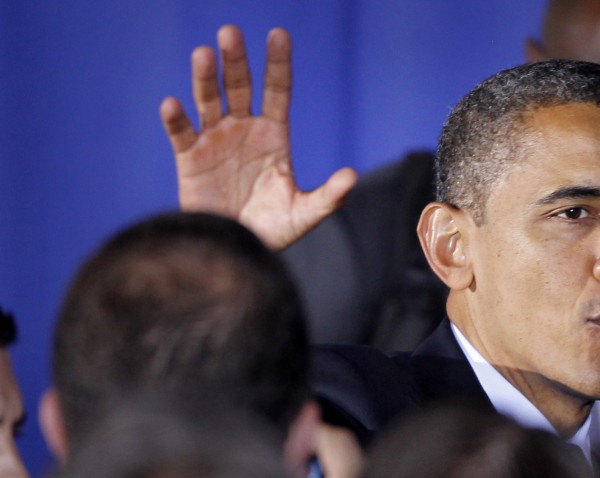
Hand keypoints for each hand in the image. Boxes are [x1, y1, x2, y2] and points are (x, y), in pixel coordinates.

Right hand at [159, 25, 355, 250]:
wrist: (236, 249)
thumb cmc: (273, 230)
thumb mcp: (304, 214)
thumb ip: (328, 197)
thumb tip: (352, 177)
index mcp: (274, 135)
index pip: (277, 90)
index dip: (278, 63)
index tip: (278, 34)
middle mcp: (244, 129)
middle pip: (239, 86)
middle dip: (235, 60)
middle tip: (230, 32)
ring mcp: (215, 140)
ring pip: (208, 100)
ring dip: (204, 78)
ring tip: (203, 54)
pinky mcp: (189, 158)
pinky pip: (181, 133)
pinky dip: (176, 119)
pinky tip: (172, 104)